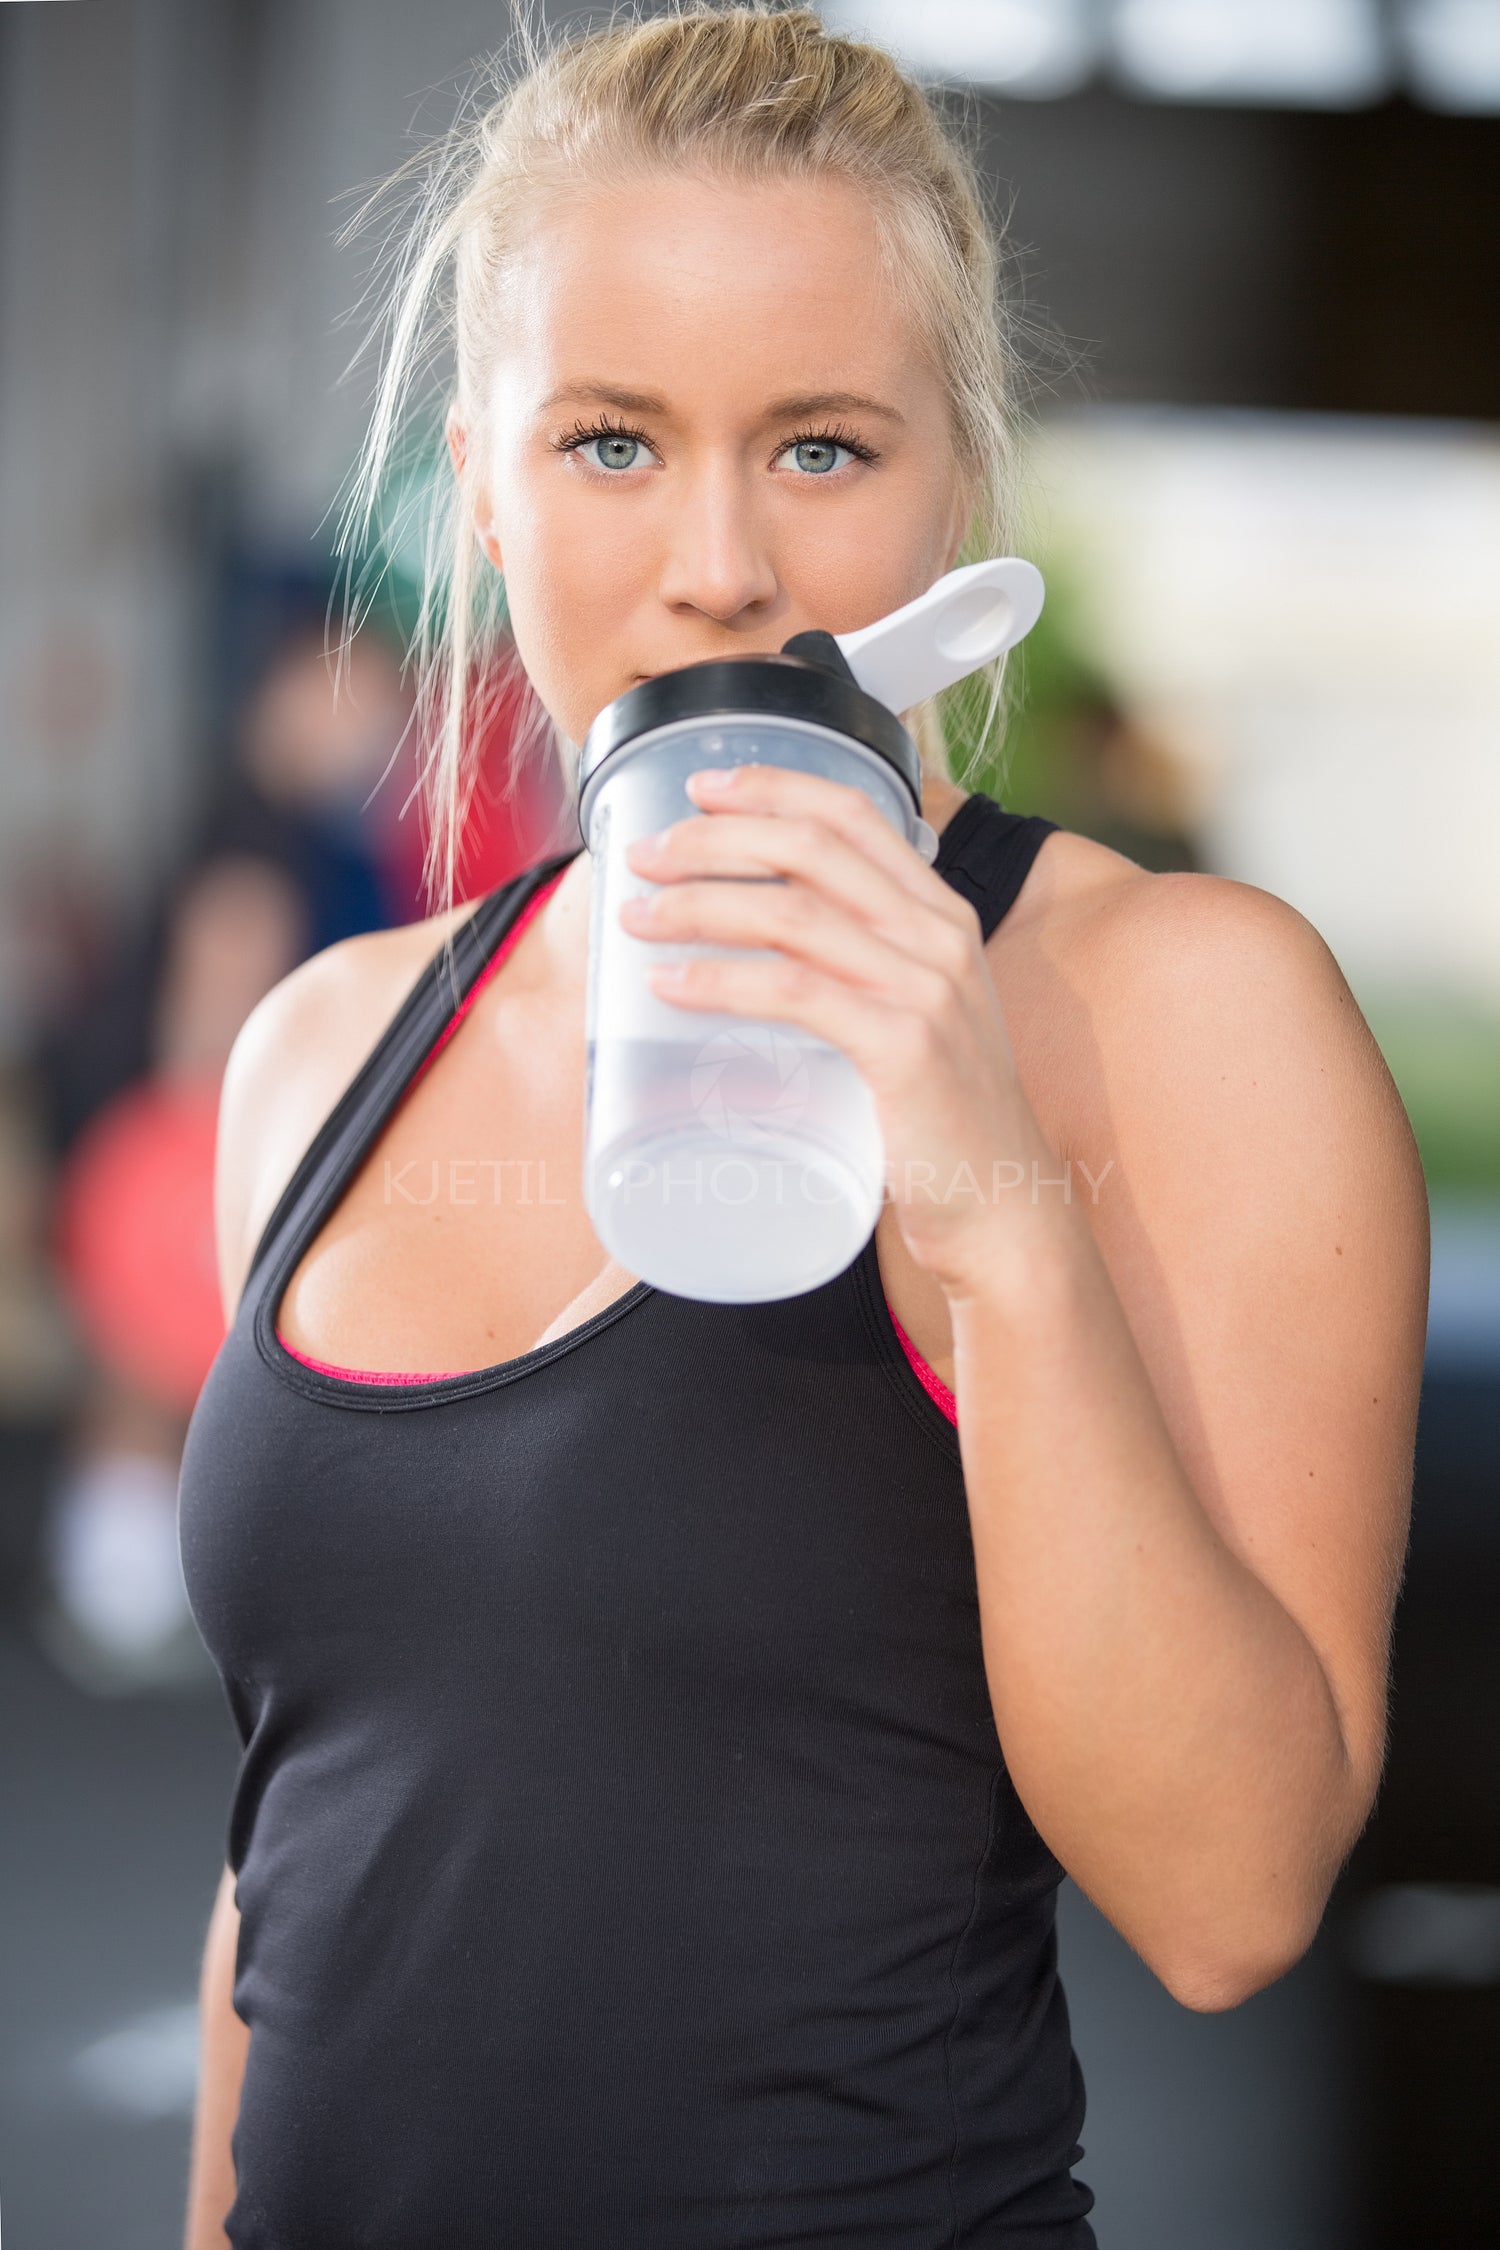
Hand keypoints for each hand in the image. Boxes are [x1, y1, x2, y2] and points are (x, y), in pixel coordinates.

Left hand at [618, 761, 1043, 1294]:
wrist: (1002, 1208)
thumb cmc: (939, 1121)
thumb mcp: (911, 1019)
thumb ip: (858, 974)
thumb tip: (751, 950)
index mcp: (941, 916)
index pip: (855, 813)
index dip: (773, 786)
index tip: (702, 786)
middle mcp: (939, 938)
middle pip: (811, 850)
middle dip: (714, 839)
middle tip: (644, 856)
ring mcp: (926, 991)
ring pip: (793, 915)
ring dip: (700, 905)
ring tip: (638, 918)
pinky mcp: (905, 1049)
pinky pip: (797, 994)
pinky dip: (723, 981)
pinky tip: (672, 984)